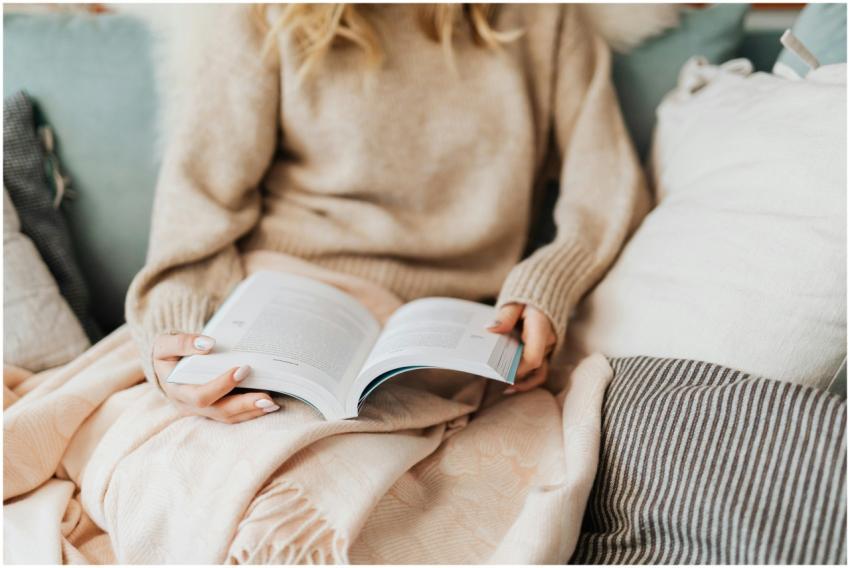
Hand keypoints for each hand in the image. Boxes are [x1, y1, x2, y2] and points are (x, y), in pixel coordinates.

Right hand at [152, 332, 279, 422]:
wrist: (164, 364)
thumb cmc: (167, 352)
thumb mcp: (165, 344)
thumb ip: (182, 343)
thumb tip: (208, 344)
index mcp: (177, 389)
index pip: (201, 394)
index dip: (222, 385)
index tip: (243, 369)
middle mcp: (190, 405)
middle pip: (219, 411)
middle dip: (245, 405)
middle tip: (268, 398)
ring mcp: (202, 410)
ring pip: (229, 416)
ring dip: (252, 411)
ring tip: (273, 404)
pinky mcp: (213, 410)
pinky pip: (233, 415)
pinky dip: (251, 412)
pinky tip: (269, 405)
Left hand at [487, 303, 555, 394]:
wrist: (546, 291)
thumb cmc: (527, 297)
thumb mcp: (514, 303)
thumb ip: (504, 316)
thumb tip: (490, 328)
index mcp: (541, 328)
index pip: (533, 357)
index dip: (518, 369)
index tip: (501, 374)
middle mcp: (548, 341)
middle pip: (533, 365)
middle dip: (514, 374)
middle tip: (494, 380)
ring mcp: (547, 347)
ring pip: (539, 371)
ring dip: (523, 381)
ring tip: (506, 390)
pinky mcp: (543, 350)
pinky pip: (538, 368)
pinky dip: (526, 376)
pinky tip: (512, 382)